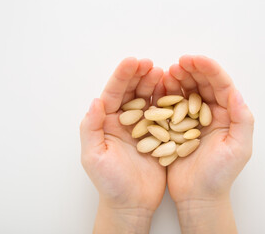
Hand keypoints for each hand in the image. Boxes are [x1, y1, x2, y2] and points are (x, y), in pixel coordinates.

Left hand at [80, 58, 165, 233]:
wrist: (132, 203)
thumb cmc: (109, 183)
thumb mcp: (94, 156)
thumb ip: (91, 128)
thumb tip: (96, 100)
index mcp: (107, 123)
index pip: (113, 94)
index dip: (122, 76)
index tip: (132, 61)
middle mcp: (124, 121)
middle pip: (131, 92)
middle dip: (139, 75)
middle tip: (150, 63)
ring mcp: (142, 127)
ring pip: (149, 99)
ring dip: (154, 84)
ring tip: (163, 71)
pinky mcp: (158, 135)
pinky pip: (163, 114)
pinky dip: (168, 101)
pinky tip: (173, 91)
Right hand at [166, 55, 254, 232]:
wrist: (198, 196)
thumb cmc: (220, 175)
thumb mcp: (238, 148)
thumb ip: (242, 119)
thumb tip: (236, 92)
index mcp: (228, 115)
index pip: (221, 85)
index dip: (209, 69)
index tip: (193, 59)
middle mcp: (211, 113)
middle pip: (203, 84)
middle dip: (192, 70)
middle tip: (178, 63)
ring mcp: (193, 119)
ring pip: (186, 92)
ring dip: (178, 80)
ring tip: (168, 72)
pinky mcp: (177, 127)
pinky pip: (172, 106)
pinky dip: (166, 95)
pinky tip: (159, 88)